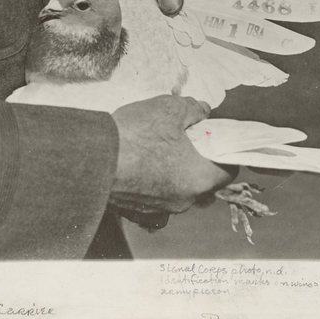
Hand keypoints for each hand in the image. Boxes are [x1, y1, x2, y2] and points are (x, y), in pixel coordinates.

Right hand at [110, 95, 235, 227]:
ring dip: (174, 168)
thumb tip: (203, 110)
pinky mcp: (138, 209)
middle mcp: (184, 200)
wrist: (91, 160)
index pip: (228, 171)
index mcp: (200, 179)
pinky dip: (154, 177)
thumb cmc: (135, 136)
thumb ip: (193, 109)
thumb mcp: (170, 109)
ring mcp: (160, 207)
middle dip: (197, 158)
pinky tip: (141, 158)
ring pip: (178, 186)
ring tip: (159, 145)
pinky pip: (155, 192)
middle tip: (185, 136)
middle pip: (202, 179)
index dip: (225, 152)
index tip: (215, 139)